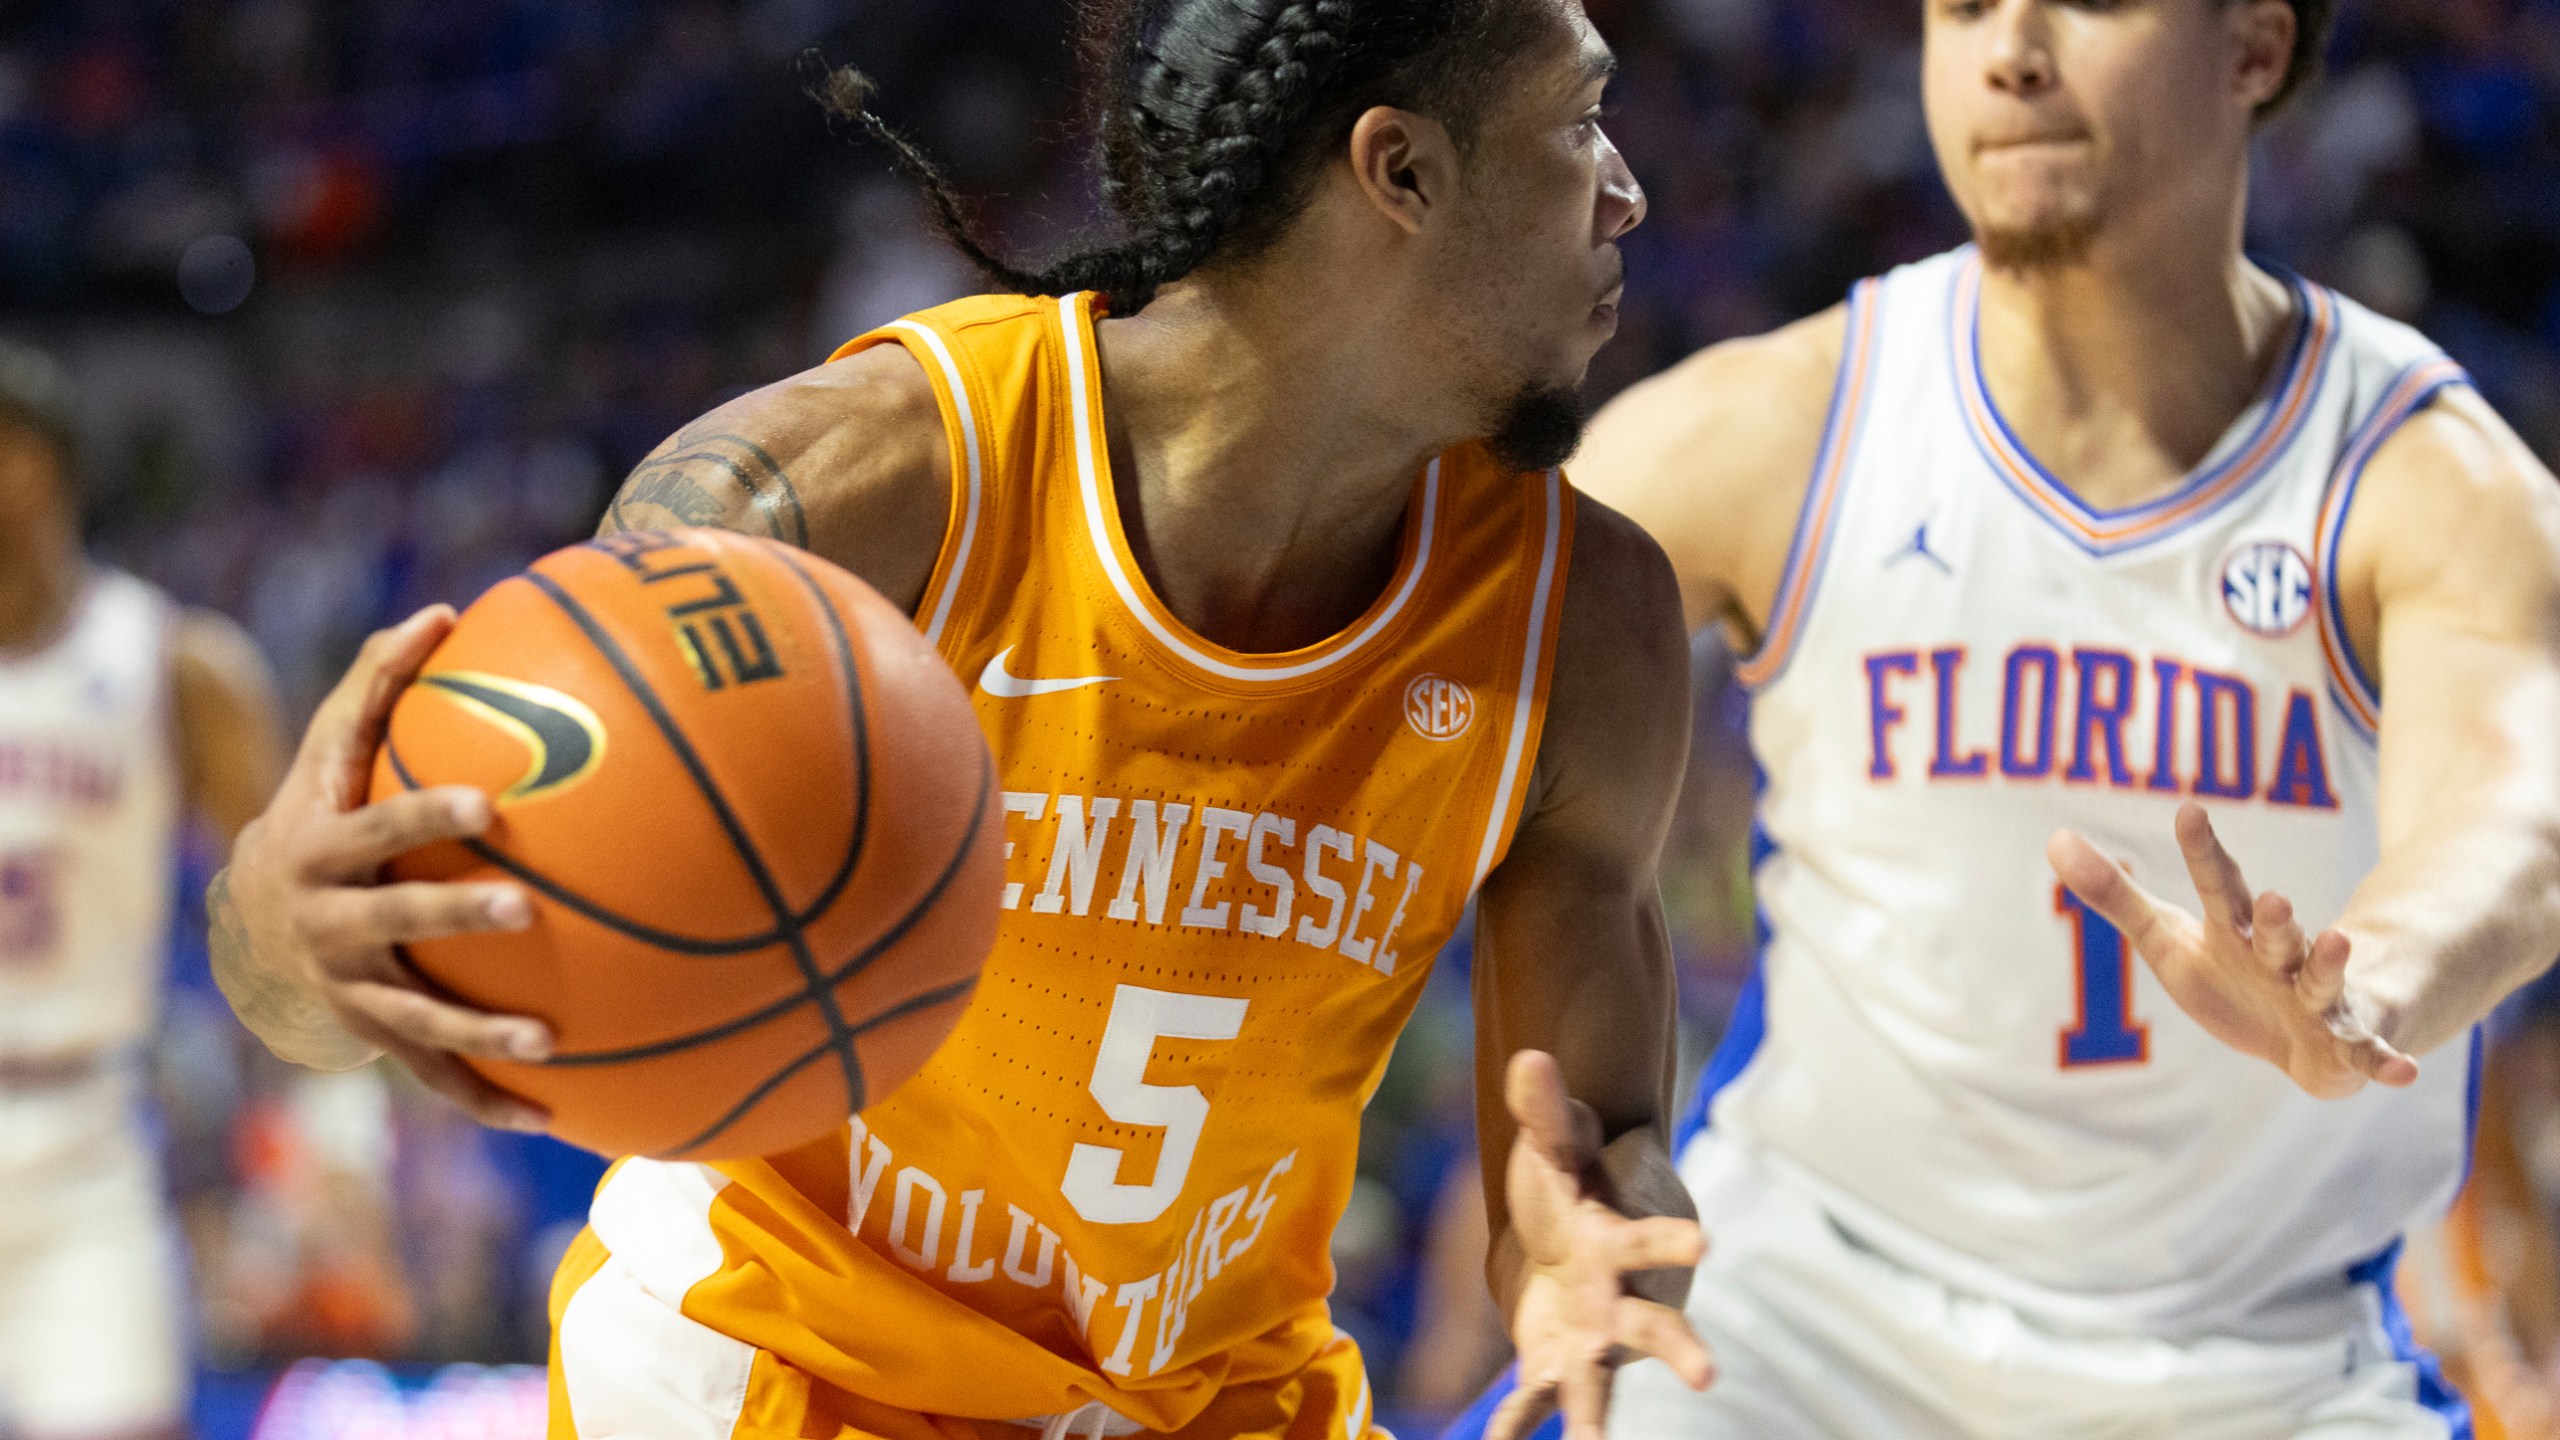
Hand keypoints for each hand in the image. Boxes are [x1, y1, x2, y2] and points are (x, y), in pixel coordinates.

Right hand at [221, 606, 552, 1128]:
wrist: (247, 925)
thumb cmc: (320, 811)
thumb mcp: (331, 752)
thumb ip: (379, 682)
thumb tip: (444, 607)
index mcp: (321, 850)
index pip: (374, 826)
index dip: (422, 814)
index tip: (487, 802)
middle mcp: (328, 925)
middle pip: (392, 923)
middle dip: (450, 916)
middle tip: (521, 906)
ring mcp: (349, 990)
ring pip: (415, 1018)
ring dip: (478, 1034)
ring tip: (548, 1041)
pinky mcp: (375, 1039)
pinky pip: (434, 1079)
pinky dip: (488, 1102)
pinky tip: (556, 1119)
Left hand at [1484, 1051, 1712, 1439]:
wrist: (1566, 1235)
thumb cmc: (1571, 1182)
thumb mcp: (1555, 1144)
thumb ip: (1545, 1110)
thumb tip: (1529, 1059)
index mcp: (1621, 1240)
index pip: (1652, 1237)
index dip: (1673, 1238)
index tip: (1707, 1241)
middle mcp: (1619, 1299)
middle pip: (1656, 1325)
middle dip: (1681, 1348)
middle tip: (1708, 1374)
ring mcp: (1592, 1338)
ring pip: (1600, 1382)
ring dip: (1596, 1418)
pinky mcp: (1555, 1362)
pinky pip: (1535, 1401)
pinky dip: (1514, 1426)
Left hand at [2049, 804, 2418, 1098]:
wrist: (2298, 1033)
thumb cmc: (2227, 974)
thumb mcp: (2166, 939)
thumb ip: (2115, 895)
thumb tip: (2053, 839)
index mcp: (2237, 928)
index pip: (2218, 885)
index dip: (2202, 852)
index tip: (2188, 810)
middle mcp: (2282, 956)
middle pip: (2275, 933)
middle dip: (2275, 917)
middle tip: (2272, 897)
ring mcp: (2318, 998)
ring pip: (2324, 980)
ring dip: (2331, 964)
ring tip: (2339, 941)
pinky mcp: (2345, 1044)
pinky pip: (2367, 1052)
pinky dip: (2385, 1061)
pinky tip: (2403, 1071)